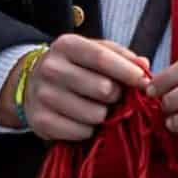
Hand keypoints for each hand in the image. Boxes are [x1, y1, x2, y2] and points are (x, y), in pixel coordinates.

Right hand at [2, 33, 149, 141]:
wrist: (32, 85)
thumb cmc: (73, 67)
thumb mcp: (93, 52)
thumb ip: (120, 56)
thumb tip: (144, 67)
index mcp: (66, 45)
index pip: (102, 58)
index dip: (128, 72)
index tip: (145, 82)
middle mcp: (51, 68)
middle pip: (103, 89)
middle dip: (117, 96)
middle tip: (114, 96)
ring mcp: (43, 95)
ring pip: (95, 114)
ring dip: (104, 115)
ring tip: (97, 108)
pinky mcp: (40, 121)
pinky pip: (81, 132)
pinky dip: (89, 130)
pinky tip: (83, 120)